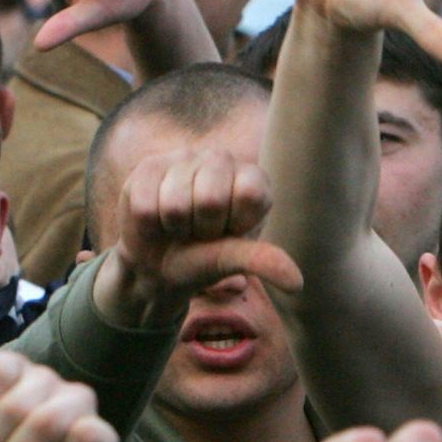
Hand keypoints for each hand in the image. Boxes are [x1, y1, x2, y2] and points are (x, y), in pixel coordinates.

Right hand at [96, 147, 302, 327]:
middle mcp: (223, 159)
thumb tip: (296, 284)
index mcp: (253, 179)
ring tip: (177, 226)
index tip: (227, 234)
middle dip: (200, 229)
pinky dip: (148, 225)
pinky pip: (145, 204)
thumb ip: (261, 261)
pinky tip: (155, 219)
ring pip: (175, 203)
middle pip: (210, 199)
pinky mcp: (150, 165)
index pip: (248, 193)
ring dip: (173, 227)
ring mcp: (185, 157)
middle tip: (198, 232)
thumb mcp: (232, 261)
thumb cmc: (203, 259)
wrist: (156, 265)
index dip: (232, 224)